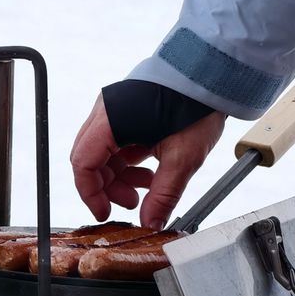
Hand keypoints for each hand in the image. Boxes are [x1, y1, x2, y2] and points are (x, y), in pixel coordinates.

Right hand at [70, 94, 225, 230]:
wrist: (211, 72)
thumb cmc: (195, 103)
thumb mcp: (182, 157)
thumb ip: (163, 195)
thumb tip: (151, 223)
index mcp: (111, 120)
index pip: (83, 163)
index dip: (90, 193)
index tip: (104, 212)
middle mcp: (107, 111)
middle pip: (91, 158)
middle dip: (108, 186)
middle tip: (132, 203)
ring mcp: (116, 107)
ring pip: (105, 152)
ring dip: (121, 175)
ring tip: (148, 188)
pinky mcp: (128, 107)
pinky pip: (118, 140)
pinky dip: (129, 160)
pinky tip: (151, 172)